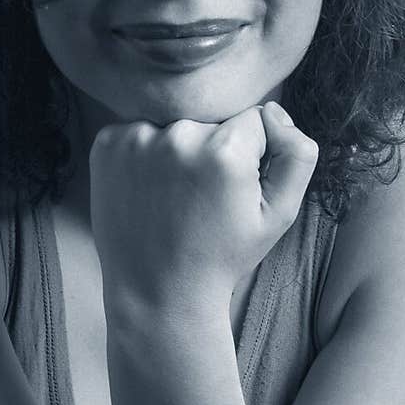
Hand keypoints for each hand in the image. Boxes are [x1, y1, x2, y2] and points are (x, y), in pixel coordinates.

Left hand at [89, 100, 318, 309]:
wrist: (158, 292)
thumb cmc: (223, 255)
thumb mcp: (279, 214)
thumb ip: (298, 154)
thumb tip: (273, 112)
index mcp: (225, 150)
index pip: (254, 119)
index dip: (250, 156)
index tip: (232, 191)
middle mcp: (179, 136)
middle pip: (211, 121)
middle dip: (213, 151)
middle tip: (202, 200)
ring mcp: (136, 139)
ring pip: (174, 125)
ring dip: (177, 152)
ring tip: (173, 199)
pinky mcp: (107, 145)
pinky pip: (138, 131)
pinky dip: (144, 155)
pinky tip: (148, 192)